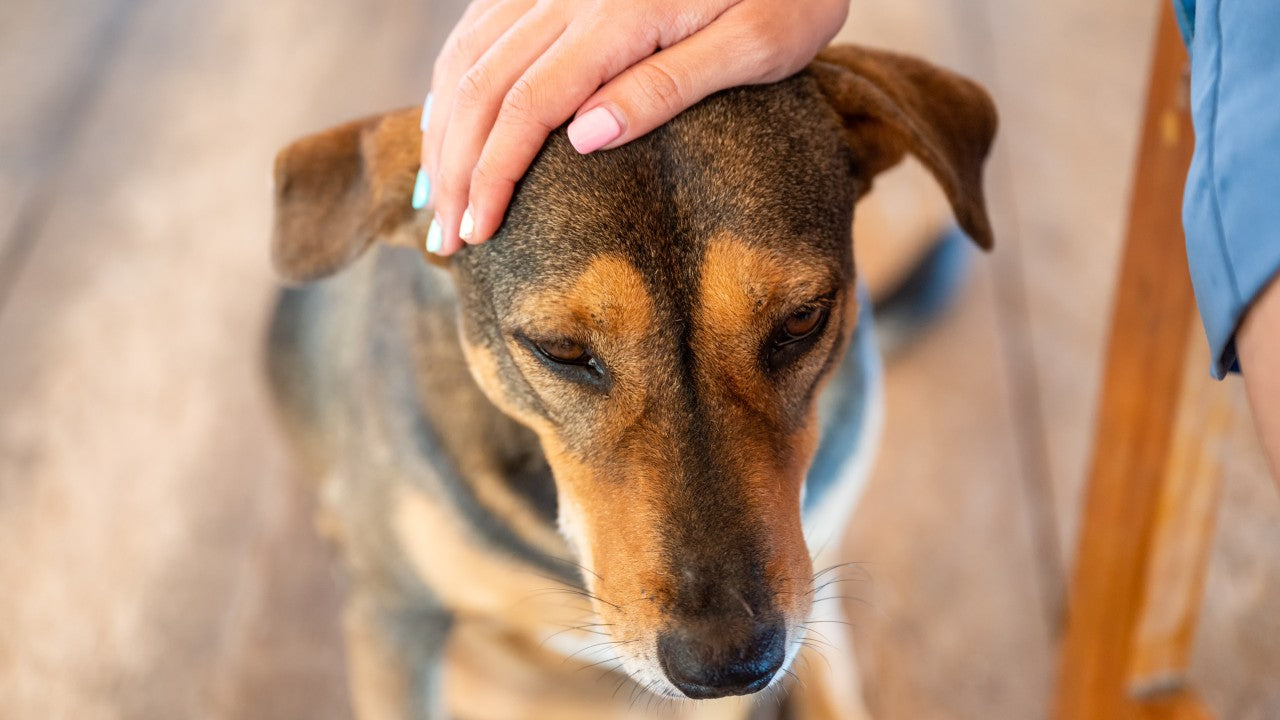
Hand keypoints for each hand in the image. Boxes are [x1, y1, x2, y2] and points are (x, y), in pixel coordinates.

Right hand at [414, 0, 850, 254]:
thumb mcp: (756, 44)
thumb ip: (668, 86)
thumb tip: (584, 139)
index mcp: (618, 15)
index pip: (527, 106)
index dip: (492, 175)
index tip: (476, 235)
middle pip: (482, 86)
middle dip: (455, 168)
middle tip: (445, 241)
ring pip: (469, 54)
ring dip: (442, 129)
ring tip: (435, 196)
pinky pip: (483, 24)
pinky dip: (453, 78)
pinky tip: (445, 117)